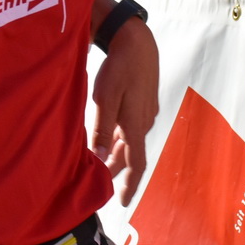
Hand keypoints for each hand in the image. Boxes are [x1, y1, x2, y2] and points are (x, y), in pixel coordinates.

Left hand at [91, 16, 157, 203]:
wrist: (136, 42)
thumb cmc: (119, 69)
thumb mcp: (105, 99)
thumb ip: (101, 130)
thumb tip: (98, 158)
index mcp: (135, 125)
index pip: (136, 164)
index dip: (130, 184)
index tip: (123, 202)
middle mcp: (144, 122)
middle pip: (131, 154)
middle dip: (117, 169)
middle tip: (102, 182)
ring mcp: (146, 112)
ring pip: (130, 139)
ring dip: (117, 153)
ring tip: (101, 162)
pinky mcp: (144, 102)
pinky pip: (131, 127)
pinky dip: (119, 137)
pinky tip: (108, 136)